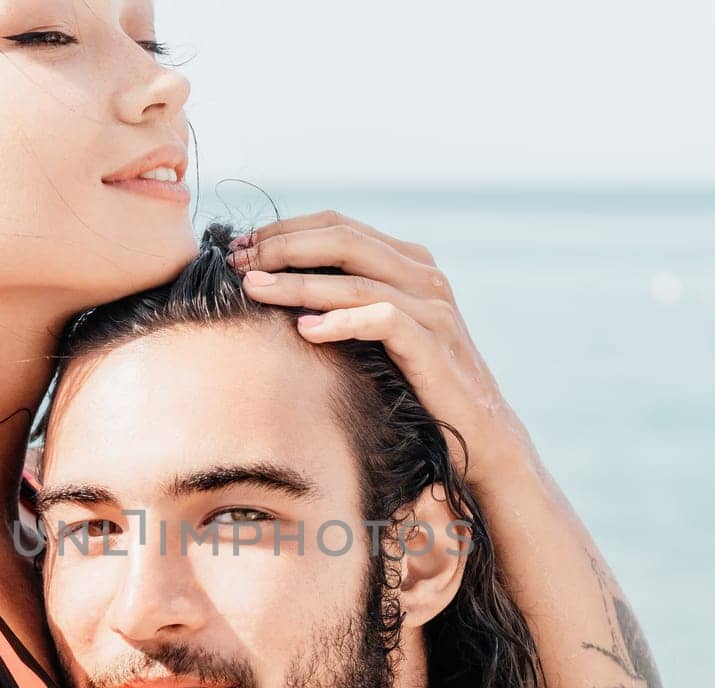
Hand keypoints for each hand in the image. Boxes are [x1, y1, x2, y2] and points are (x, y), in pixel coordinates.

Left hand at [229, 211, 522, 479]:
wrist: (477, 433)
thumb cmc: (417, 385)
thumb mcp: (380, 333)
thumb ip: (346, 302)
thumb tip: (276, 286)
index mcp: (409, 262)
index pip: (338, 226)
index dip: (285, 231)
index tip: (241, 248)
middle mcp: (424, 275)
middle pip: (343, 240)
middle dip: (283, 247)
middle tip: (238, 262)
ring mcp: (432, 308)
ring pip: (355, 279)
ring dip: (297, 282)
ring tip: (253, 289)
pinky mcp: (433, 344)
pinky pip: (382, 320)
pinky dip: (341, 321)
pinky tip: (305, 330)